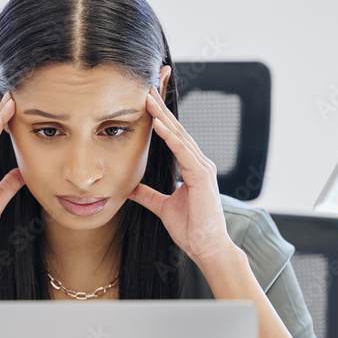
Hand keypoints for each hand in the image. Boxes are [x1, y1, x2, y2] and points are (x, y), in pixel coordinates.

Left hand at [128, 87, 235, 266]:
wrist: (207, 247)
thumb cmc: (192, 229)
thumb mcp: (163, 207)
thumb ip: (148, 195)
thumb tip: (131, 188)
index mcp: (192, 168)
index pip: (174, 138)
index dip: (160, 120)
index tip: (146, 104)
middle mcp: (200, 164)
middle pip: (177, 131)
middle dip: (161, 111)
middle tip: (146, 90)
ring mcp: (203, 169)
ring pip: (180, 137)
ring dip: (163, 118)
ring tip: (148, 100)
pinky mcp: (202, 177)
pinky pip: (184, 153)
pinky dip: (171, 138)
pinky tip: (159, 125)